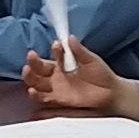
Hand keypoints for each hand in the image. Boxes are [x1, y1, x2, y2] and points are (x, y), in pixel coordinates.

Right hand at [20, 44, 138, 116]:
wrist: (110, 92)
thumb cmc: (101, 74)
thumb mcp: (91, 60)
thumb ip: (79, 51)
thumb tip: (70, 38)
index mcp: (63, 63)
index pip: (53, 55)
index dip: (53, 50)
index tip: (57, 45)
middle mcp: (56, 75)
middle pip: (38, 68)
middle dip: (33, 62)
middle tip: (31, 56)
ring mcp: (56, 87)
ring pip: (36, 82)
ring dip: (29, 77)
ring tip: (27, 70)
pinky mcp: (58, 100)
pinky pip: (43, 98)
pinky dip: (36, 95)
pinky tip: (32, 90)